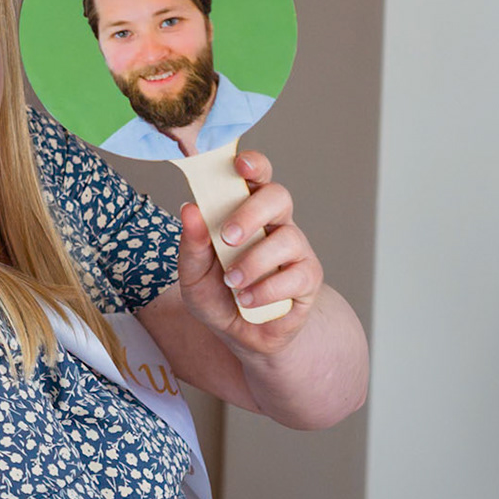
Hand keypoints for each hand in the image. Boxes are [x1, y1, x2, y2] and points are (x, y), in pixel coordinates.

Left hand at [175, 149, 321, 354]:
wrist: (239, 335)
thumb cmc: (217, 293)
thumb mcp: (192, 273)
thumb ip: (192, 244)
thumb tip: (190, 209)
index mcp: (245, 210)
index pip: (257, 176)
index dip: (253, 164)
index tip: (239, 164)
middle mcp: (274, 224)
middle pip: (278, 197)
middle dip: (252, 212)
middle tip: (228, 237)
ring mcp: (295, 250)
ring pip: (287, 239)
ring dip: (254, 262)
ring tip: (232, 281)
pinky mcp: (308, 278)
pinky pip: (295, 276)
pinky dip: (266, 290)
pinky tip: (248, 300)